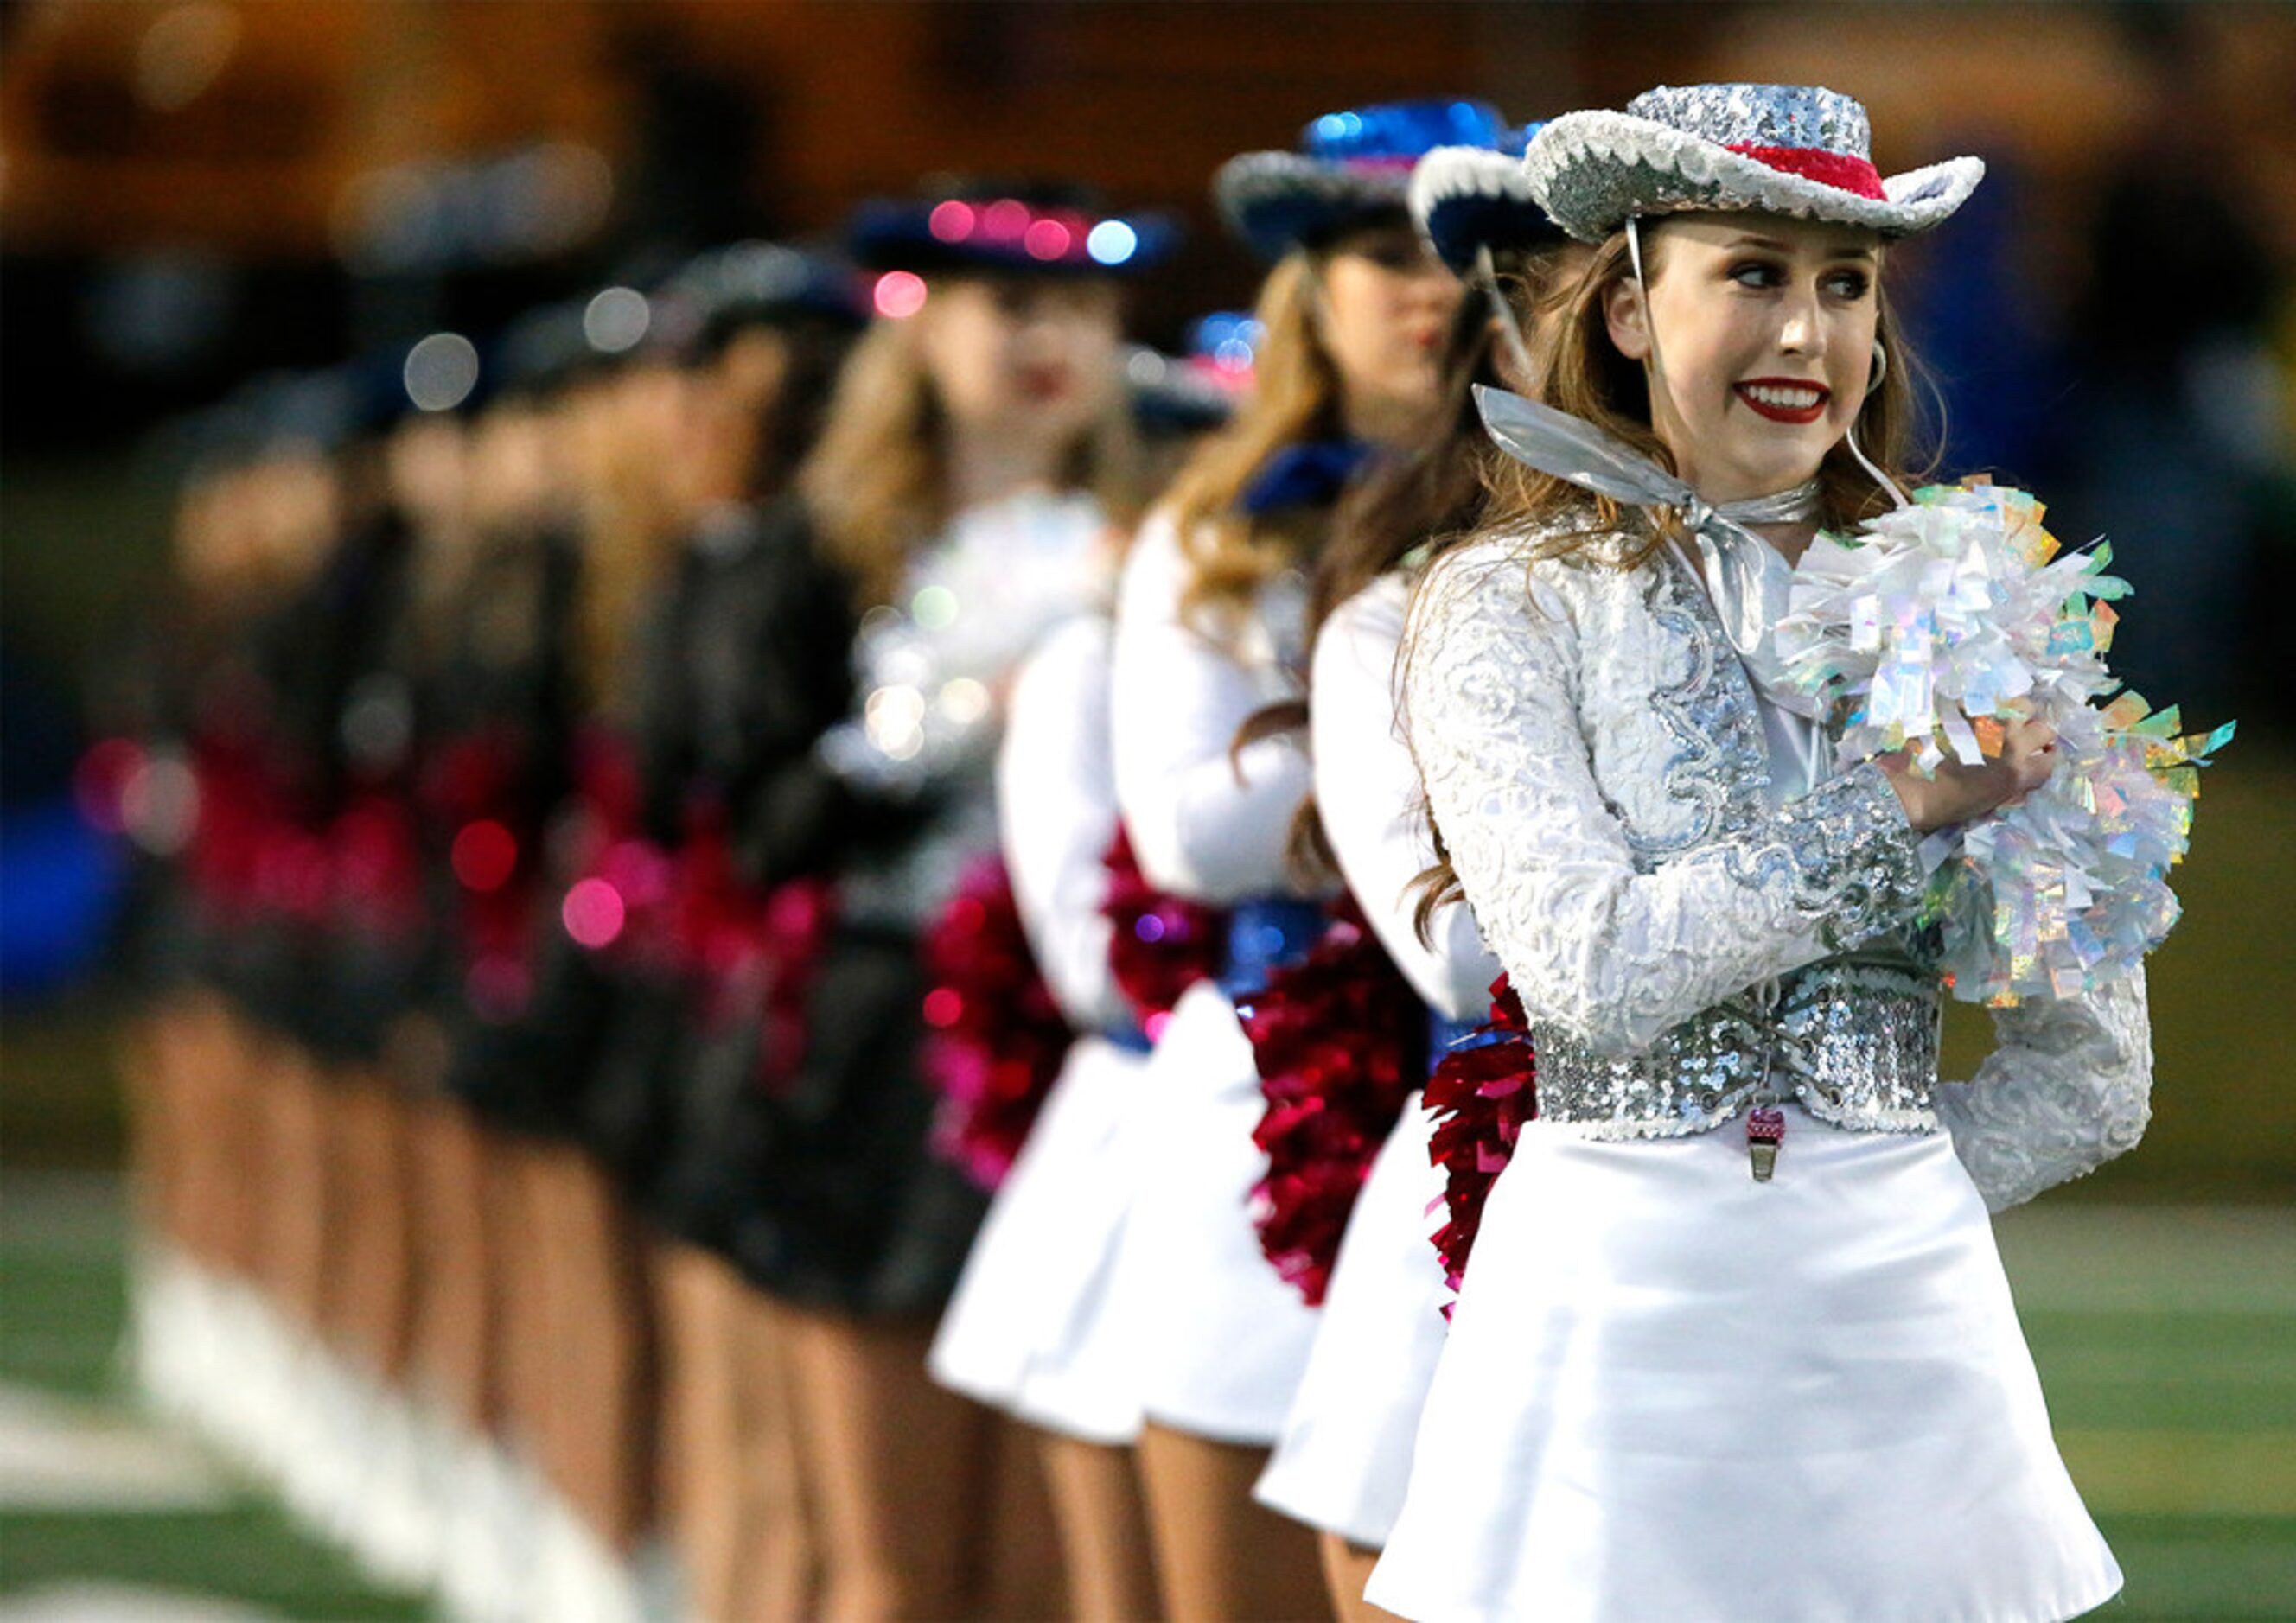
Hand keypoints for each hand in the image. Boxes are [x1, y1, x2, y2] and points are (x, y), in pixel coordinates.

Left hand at [1878, 711, 2057, 833]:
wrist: (1909, 787)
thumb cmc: (1946, 805)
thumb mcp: (1989, 805)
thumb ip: (2013, 789)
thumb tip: (2024, 782)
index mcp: (2018, 774)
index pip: (2050, 761)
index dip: (2044, 760)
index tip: (2037, 759)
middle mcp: (2013, 744)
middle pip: (2045, 730)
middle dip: (2038, 736)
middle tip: (2024, 740)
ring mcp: (1992, 723)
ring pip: (2025, 706)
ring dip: (2020, 714)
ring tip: (2007, 722)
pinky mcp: (1971, 709)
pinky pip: (1994, 700)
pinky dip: (1993, 707)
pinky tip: (1983, 715)